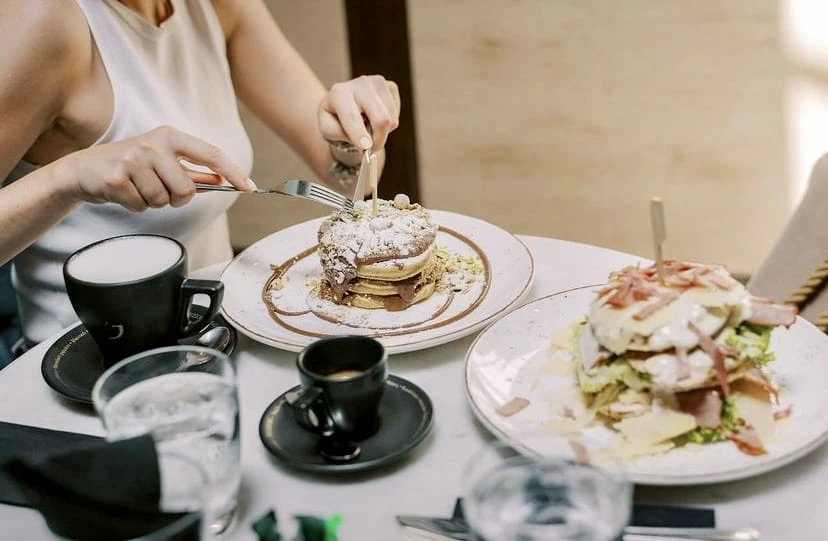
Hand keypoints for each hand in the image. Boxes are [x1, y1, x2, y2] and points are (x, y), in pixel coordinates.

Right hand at [57, 126, 252, 211]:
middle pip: (187, 190)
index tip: (249, 187)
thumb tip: (224, 181)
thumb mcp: (163, 161)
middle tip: (160, 190)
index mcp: (170, 137)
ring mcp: (134, 160)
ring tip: (139, 188)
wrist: (84, 169)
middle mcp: (153, 144)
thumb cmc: (130, 166)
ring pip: (164, 200)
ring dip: (154, 203)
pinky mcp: (118, 178)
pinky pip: (142, 206)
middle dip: (177, 199)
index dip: (233, 172)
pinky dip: (136, 206)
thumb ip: (194, 172)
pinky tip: (125, 192)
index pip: (211, 154)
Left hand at [318, 75, 399, 152]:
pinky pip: (396, 116)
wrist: (344, 101)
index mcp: (339, 93)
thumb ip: (340, 134)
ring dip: (382, 132)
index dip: (359, 134)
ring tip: (368, 128)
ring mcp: (379, 83)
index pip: (352, 117)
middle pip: (380, 119)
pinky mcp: (391, 87)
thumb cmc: (335, 117)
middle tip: (371, 149)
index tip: (366, 147)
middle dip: (378, 139)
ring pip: (391, 120)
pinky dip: (388, 125)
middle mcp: (361, 84)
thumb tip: (364, 141)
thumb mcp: (328, 128)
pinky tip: (375, 118)